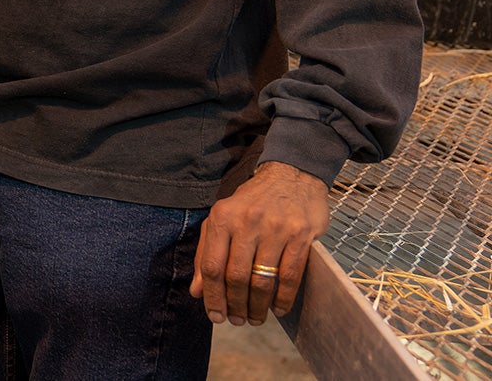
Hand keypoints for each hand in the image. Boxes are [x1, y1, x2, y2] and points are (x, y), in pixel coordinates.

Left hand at [190, 161, 329, 325]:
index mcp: (222, 218)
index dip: (212, 296)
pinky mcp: (301, 236)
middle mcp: (247, 223)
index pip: (212, 266)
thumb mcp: (222, 219)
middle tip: (237, 321)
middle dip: (235, 305)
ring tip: (254, 318)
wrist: (291, 176)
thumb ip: (206, 253)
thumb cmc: (251, 202)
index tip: (215, 315)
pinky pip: (290, 275)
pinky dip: (283, 298)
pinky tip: (278, 308)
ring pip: (263, 280)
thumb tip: (196, 290)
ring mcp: (276, 229)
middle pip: (237, 277)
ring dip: (258, 306)